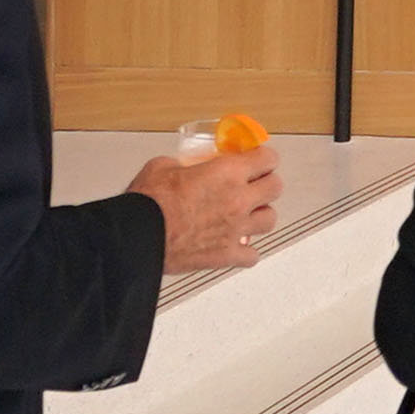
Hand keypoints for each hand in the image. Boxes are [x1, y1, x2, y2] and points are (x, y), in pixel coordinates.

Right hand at [146, 136, 282, 274]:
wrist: (139, 237)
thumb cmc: (148, 204)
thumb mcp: (163, 166)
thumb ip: (183, 164)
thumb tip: (184, 167)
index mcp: (226, 173)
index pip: (268, 159)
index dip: (264, 158)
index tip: (259, 160)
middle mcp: (238, 200)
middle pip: (275, 187)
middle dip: (266, 183)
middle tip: (254, 184)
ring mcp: (236, 229)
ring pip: (269, 220)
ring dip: (259, 215)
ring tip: (246, 214)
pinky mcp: (227, 255)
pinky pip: (252, 255)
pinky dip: (246, 250)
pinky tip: (235, 244)